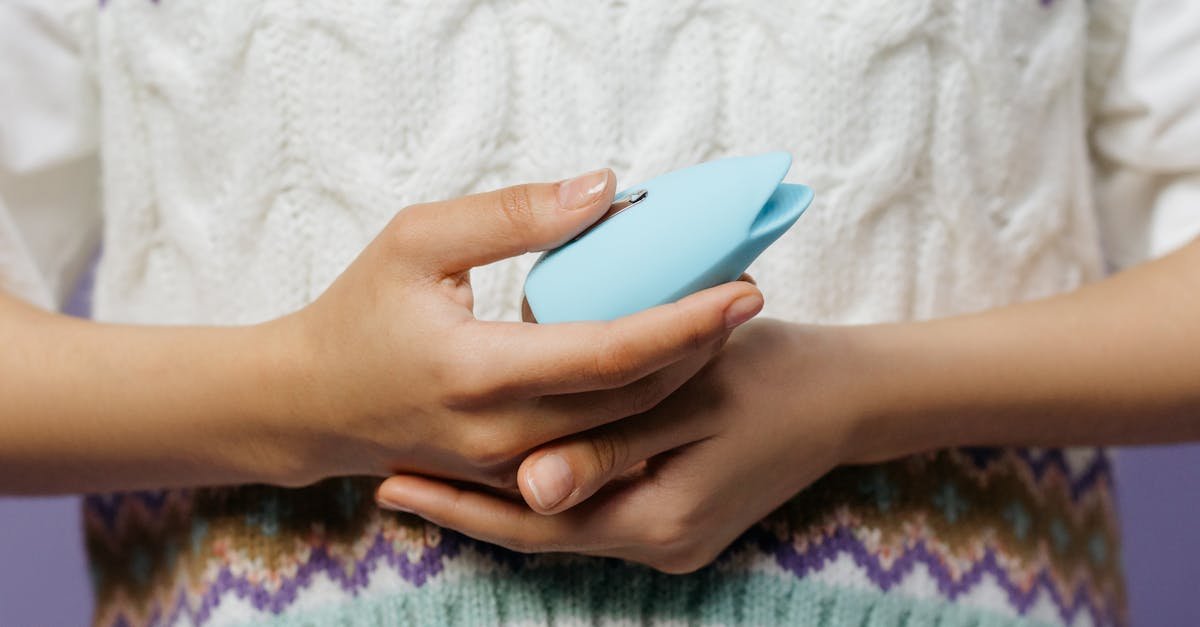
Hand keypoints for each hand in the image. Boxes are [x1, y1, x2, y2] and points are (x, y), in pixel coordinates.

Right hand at [272, 169, 764, 488]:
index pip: (610, 353)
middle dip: (700, 352)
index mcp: (478, 372)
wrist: (309, 405)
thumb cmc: (359, 312)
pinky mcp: (513, 479)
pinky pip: (596, 448)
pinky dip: (640, 408)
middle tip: (742, 298)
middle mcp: (502, 434)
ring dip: (679, 381)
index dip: (685, 325)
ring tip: (715, 326)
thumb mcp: (418, 239)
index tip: (741, 291)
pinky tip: (666, 366)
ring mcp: (509, 467)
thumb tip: (606, 190)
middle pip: (634, 401)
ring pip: (623, 433)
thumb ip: (513, 215)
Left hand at [373, 319, 869, 572]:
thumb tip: (530, 488)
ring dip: (501, 500)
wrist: (848, 399)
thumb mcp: (695, 399)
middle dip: (464, 511)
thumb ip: (613, 444)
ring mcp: (670, 542)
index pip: (534, 526)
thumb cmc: (773, 376)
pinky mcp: (677, 523)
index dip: (460, 506)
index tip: (394, 482)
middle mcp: (659, 548)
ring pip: (563, 526)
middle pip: (539, 536)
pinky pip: (595, 512)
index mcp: (659, 522)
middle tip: (389, 485)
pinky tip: (512, 462)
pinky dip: (552, 489)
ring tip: (430, 474)